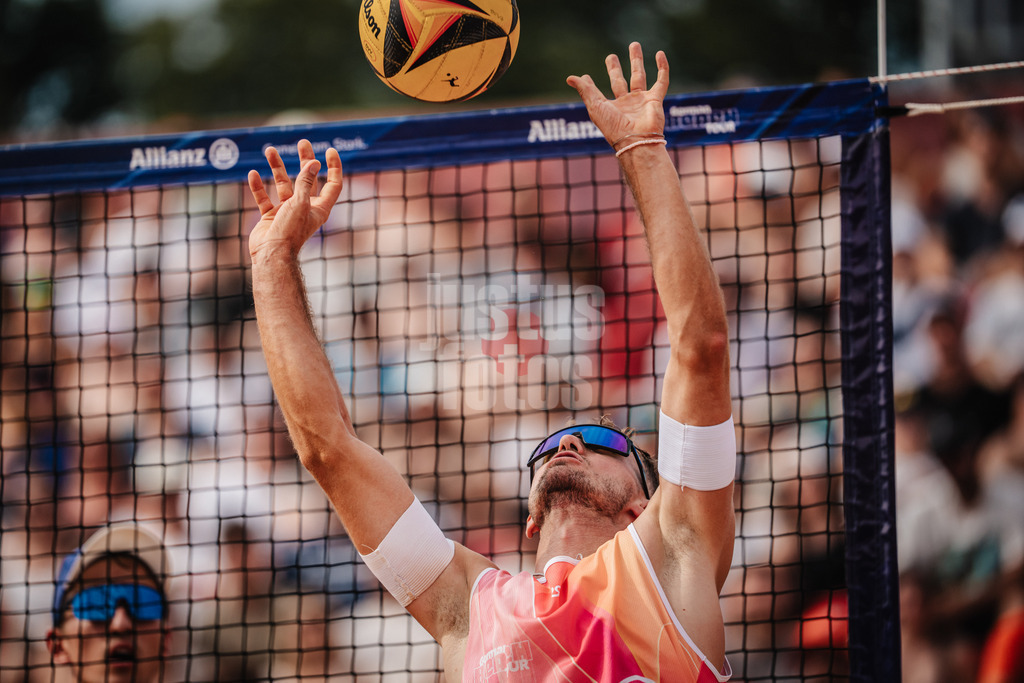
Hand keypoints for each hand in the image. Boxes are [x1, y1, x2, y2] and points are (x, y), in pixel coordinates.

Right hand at [248, 139, 342, 261]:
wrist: (271, 254)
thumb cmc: (289, 231)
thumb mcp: (300, 202)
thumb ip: (305, 181)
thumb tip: (314, 162)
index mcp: (319, 208)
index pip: (333, 184)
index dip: (334, 167)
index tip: (330, 150)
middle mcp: (305, 208)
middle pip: (307, 179)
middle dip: (305, 161)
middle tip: (302, 143)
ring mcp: (287, 212)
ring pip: (283, 185)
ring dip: (276, 168)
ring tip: (269, 150)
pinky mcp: (270, 216)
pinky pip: (264, 198)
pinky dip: (258, 187)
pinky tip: (253, 174)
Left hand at [567, 42, 668, 147]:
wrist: (636, 140)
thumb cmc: (613, 126)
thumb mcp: (595, 106)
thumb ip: (585, 90)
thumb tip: (570, 77)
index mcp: (610, 108)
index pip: (599, 93)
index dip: (591, 85)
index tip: (585, 76)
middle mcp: (625, 104)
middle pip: (620, 82)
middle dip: (615, 69)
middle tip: (611, 56)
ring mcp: (641, 101)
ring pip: (639, 76)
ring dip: (636, 61)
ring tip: (634, 44)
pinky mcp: (655, 100)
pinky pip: (661, 81)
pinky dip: (662, 68)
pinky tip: (660, 54)